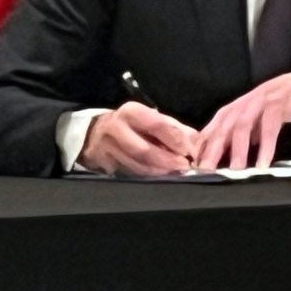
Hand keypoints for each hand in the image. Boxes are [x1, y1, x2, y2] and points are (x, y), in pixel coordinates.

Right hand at [78, 102, 199, 176]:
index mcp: (131, 112)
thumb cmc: (130, 124)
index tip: (189, 150)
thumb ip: (174, 128)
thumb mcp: (149, 117)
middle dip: (167, 161)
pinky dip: (149, 177)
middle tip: (184, 167)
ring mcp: (109, 150)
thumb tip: (196, 142)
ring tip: (176, 174)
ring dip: (160, 172)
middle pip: (144, 149)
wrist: (93, 135)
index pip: (156, 124)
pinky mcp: (106, 166)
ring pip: (138, 165)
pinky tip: (161, 178)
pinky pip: (131, 174)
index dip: (174, 138)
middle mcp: (117, 129)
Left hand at [194, 71, 290, 169]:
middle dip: (213, 149)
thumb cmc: (270, 108)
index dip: (201, 147)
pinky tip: (263, 162)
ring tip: (236, 169)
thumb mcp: (248, 122)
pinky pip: (269, 128)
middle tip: (207, 169)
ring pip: (243, 127)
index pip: (211, 129)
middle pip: (223, 128)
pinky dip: (266, 146)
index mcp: (231, 111)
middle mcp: (241, 106)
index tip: (195, 166)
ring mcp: (258, 103)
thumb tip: (216, 160)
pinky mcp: (276, 105)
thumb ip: (233, 138)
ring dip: (239, 149)